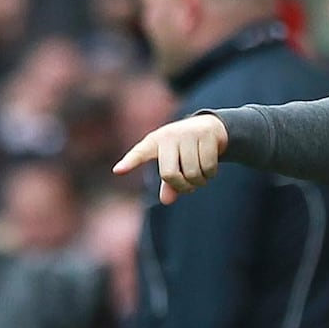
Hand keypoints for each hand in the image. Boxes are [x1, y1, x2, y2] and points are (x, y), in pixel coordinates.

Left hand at [112, 114, 228, 204]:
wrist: (209, 126)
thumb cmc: (184, 150)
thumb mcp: (173, 163)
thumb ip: (168, 183)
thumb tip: (166, 201)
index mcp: (154, 142)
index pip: (140, 153)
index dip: (130, 162)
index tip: (118, 171)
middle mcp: (169, 135)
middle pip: (169, 174)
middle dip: (182, 187)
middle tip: (189, 188)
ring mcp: (189, 133)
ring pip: (193, 173)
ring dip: (199, 182)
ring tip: (201, 178)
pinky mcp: (207, 135)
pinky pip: (208, 167)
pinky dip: (210, 175)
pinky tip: (210, 170)